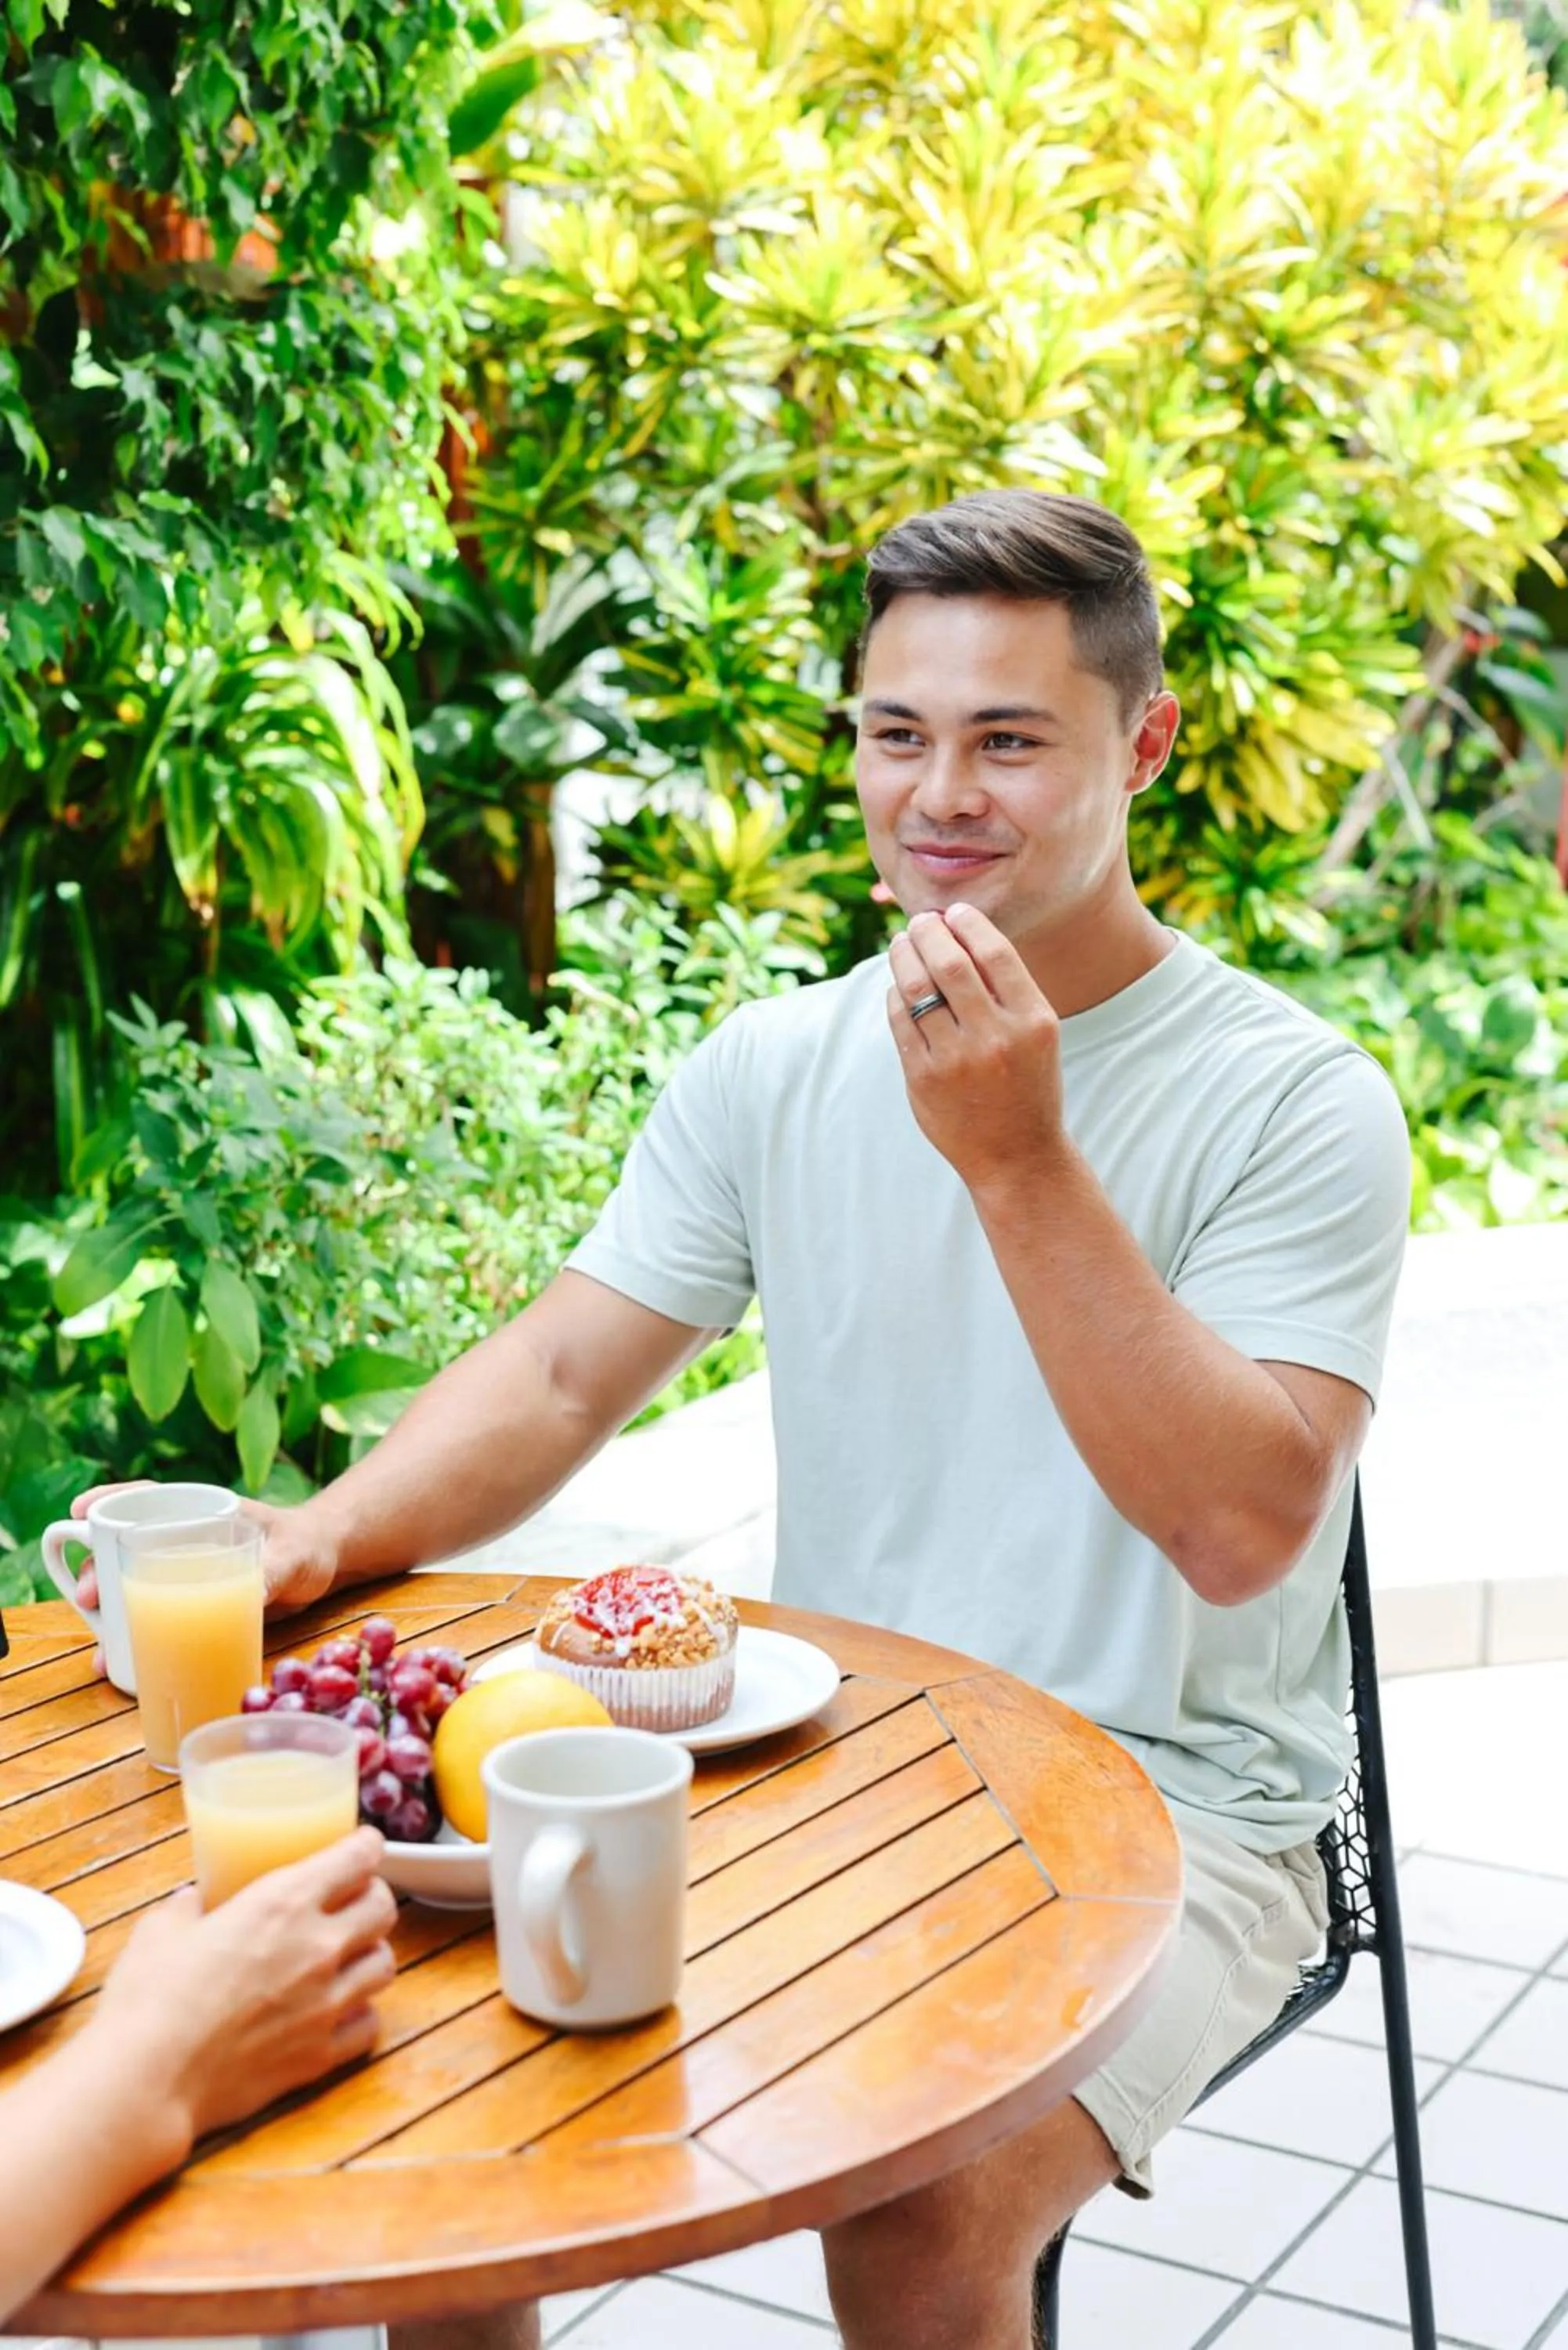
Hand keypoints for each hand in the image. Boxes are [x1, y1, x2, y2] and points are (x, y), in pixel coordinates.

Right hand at [70, 1488, 340, 1620]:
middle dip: (96, 1569)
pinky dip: (130, 1637)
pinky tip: (115, 1662)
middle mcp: (183, 1542)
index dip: (109, 1501)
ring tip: (99, 1646)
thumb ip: (273, 1571)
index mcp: (201, 1514)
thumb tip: (252, 1595)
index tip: (80, 1511)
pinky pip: (152, 1617)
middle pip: (125, 1549)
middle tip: (89, 1596)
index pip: (145, 1498)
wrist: (324, 1568)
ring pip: (131, 1587)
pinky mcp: (192, 1605)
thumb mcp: (292, 1556)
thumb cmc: (306, 1547)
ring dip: (106, 1612)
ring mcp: (185, 1574)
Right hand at [88, 1828, 396, 2147]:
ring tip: (347, 1958)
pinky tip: (336, 2013)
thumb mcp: (160, 1931)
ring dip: (368, 1956)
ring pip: (384, 1965)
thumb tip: (190, 1901)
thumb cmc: (149, 1999)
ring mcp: (326, 2004)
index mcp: (283, 1902)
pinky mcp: (320, 2055)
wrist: (148, 2080)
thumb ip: (186, 1908)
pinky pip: (368, 2025)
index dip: (364, 1846)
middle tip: (352, 1903)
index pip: (357, 1858)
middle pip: (383, 1908)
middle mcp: (317, 1947)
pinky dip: (359, 2015)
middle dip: (372, 1898)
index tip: (362, 1846)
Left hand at [887, 904, 1067, 1193]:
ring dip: (904, 956)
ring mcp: (956, 1060)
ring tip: (902, 944)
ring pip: (917, 988)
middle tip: (919, 921)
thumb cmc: (1027, 1085)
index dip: (969, 923)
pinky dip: (895, 995)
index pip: (995, 952)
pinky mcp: (924, 1079)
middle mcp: (996, 1037)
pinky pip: (900, 1021)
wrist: (1017, 1156)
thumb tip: (958, 933)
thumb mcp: (1037, 1035)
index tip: (953, 912)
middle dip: (928, 932)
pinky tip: (898, 986)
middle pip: (949, 963)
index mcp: (1034, 1020)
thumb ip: (1007, 990)